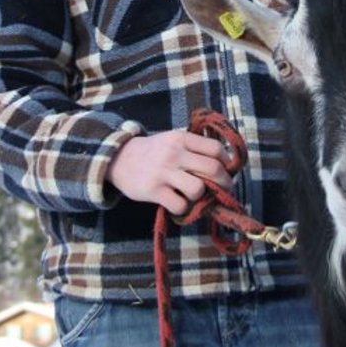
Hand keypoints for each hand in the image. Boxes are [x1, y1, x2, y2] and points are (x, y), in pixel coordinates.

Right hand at [109, 130, 235, 215]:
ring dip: (200, 196)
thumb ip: (194, 148)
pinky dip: (183, 208)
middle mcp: (174, 153)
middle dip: (223, 183)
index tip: (226, 171)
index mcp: (181, 139)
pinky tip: (177, 202)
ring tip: (193, 195)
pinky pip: (180, 205)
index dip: (226, 162)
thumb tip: (224, 166)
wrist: (119, 158)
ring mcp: (163, 172)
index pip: (215, 149)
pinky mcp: (153, 190)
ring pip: (198, 189)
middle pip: (212, 169)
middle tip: (223, 189)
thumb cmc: (153, 151)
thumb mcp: (173, 140)